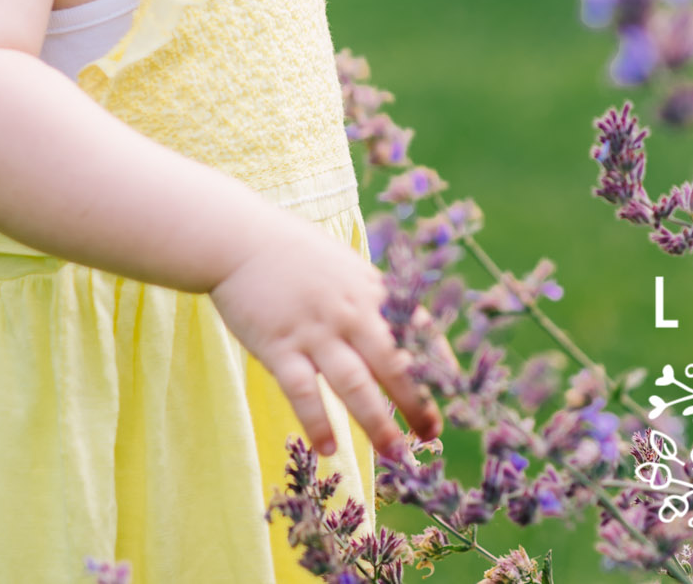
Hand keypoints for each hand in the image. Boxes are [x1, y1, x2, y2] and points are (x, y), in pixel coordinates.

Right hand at [208, 211, 441, 458]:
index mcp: (370, 291)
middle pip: (393, 364)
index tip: (453, 393)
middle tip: (431, 436)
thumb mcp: (345, 268)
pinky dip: (317, 421)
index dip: (437, 363)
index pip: (417, 329)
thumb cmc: (295, 256)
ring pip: (354, 384)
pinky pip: (302, 391)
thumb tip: (401, 335)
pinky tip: (329, 449)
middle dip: (416, 403)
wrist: (239, 240)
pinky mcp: (279, 346)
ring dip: (376, 422)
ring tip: (394, 454)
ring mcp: (315, 331)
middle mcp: (350, 312)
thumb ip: (371, 300)